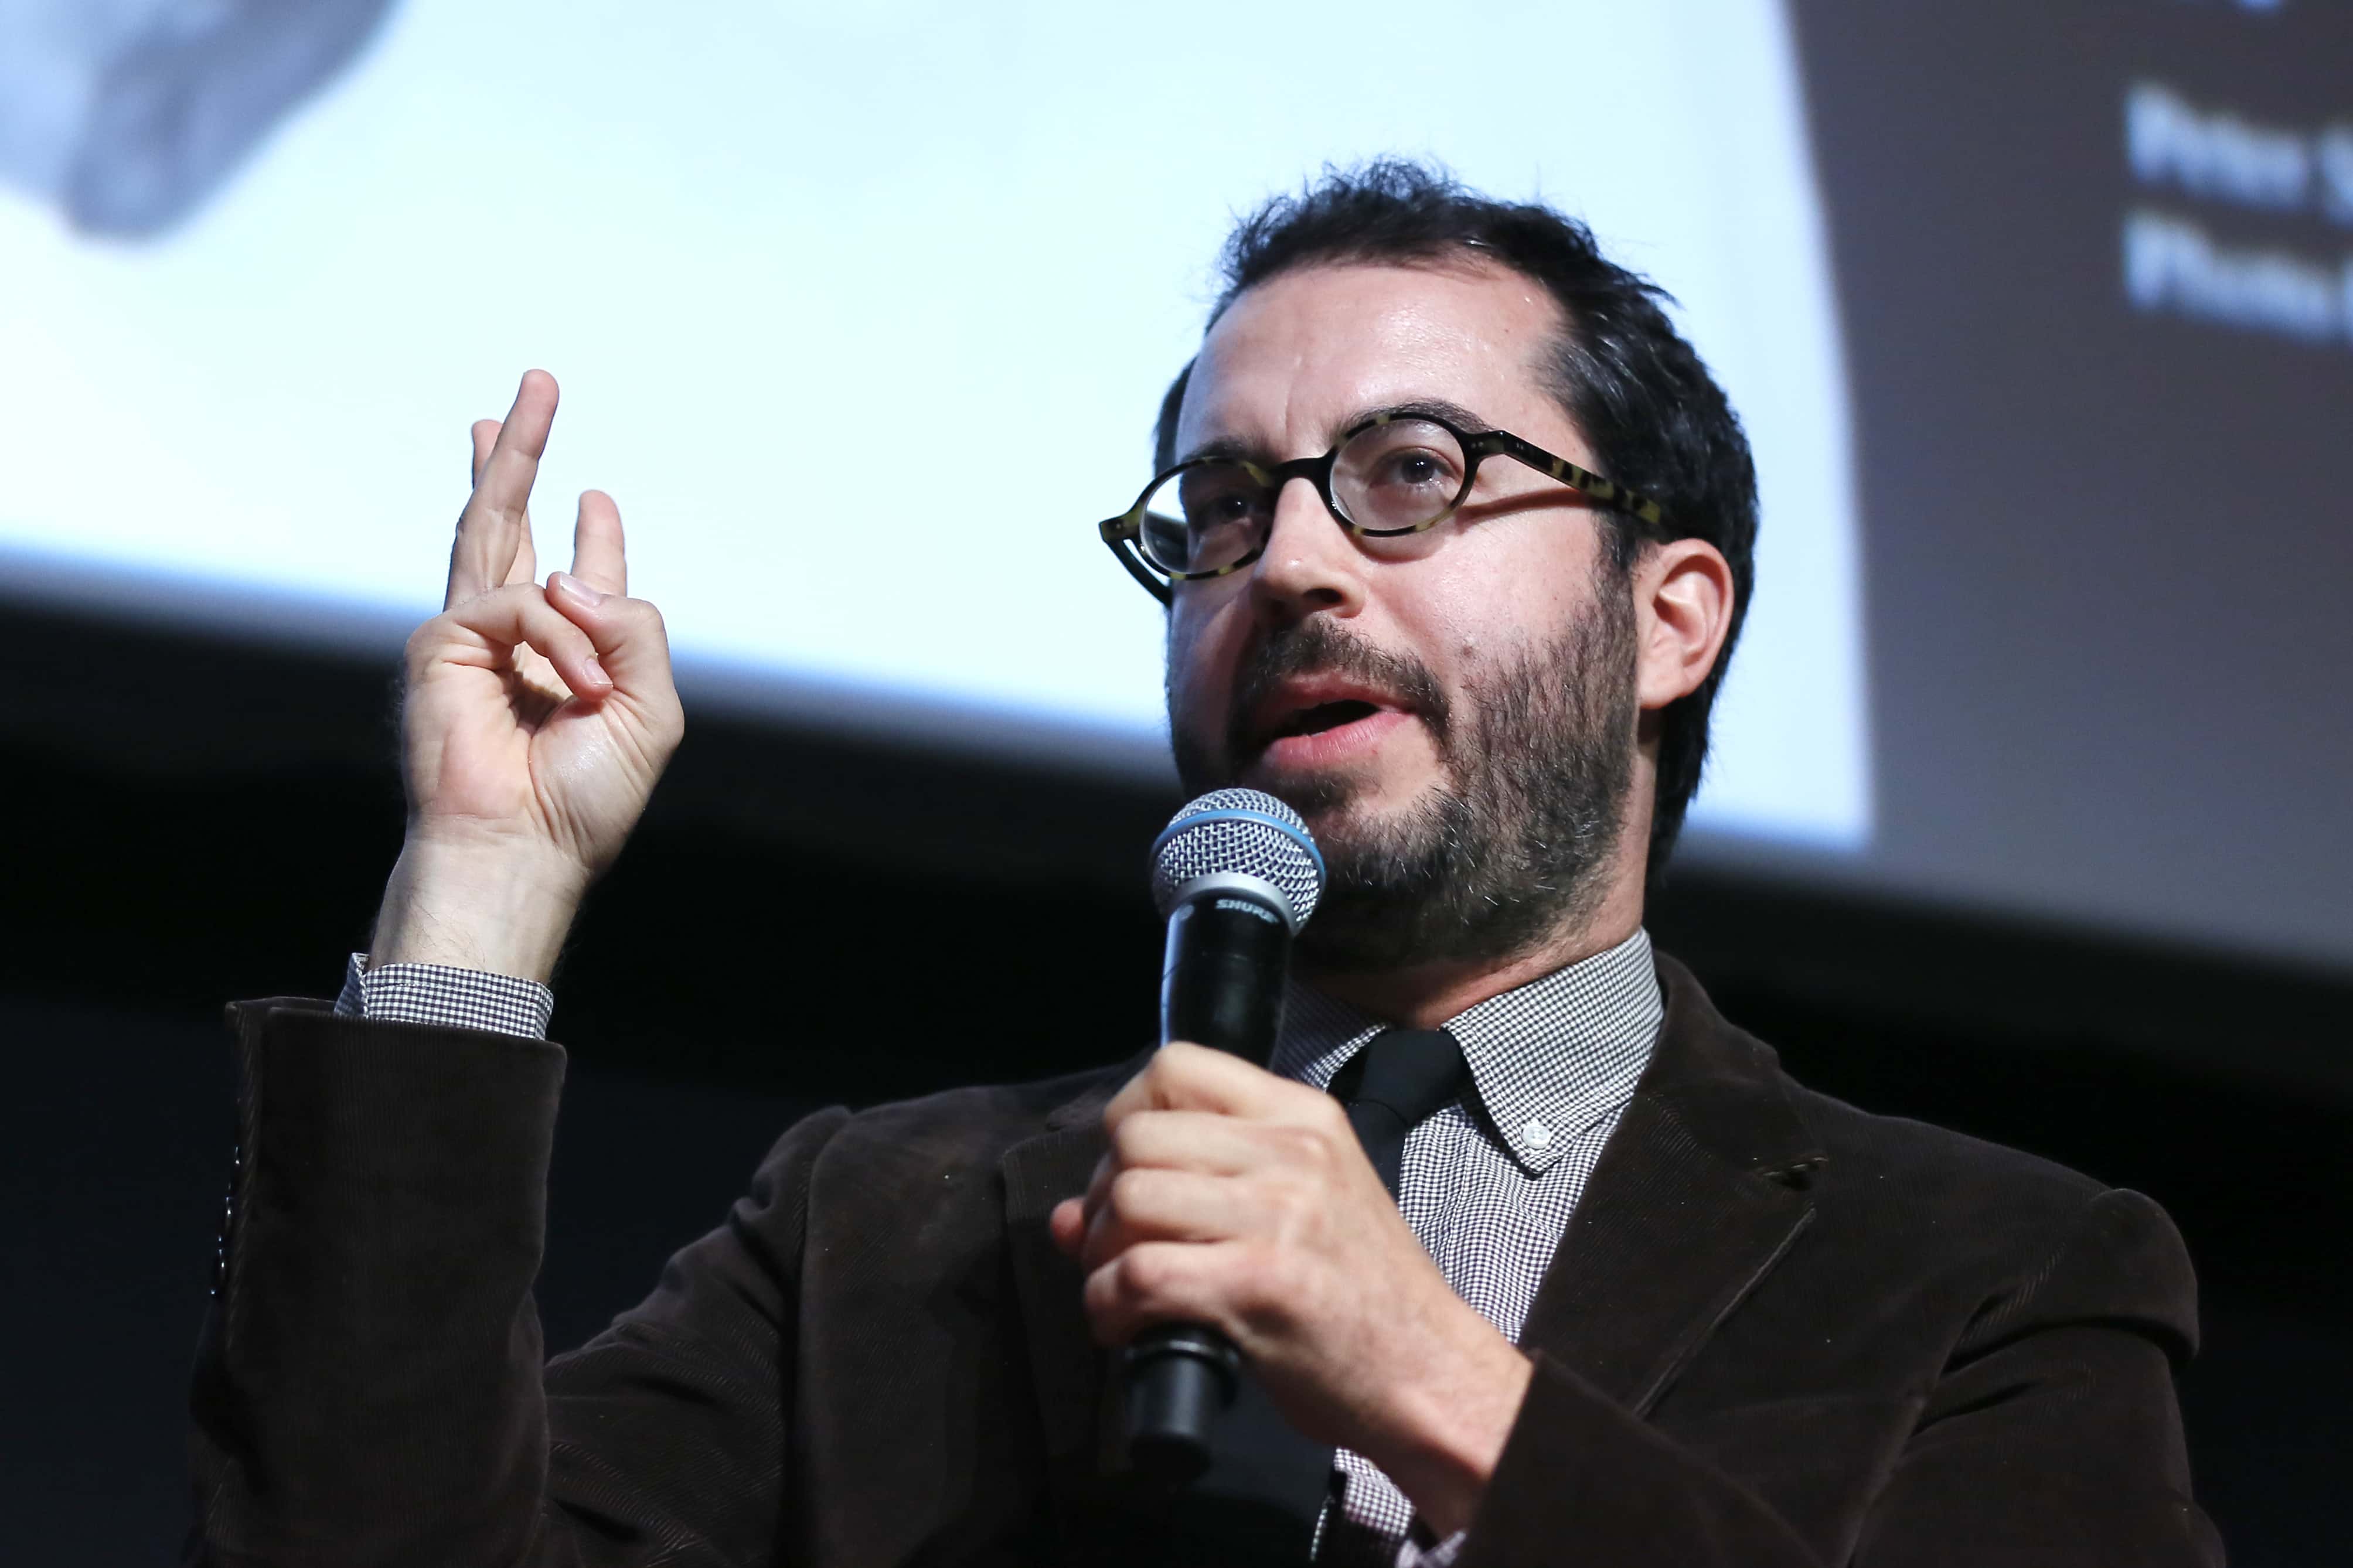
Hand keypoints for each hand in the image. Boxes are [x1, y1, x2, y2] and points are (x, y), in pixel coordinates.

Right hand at [370, 370, 684, 981]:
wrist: (524, 848)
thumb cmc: (586, 797)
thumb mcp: (651, 706)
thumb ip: (634, 627)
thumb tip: (567, 573)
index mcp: (574, 655)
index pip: (580, 580)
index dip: (592, 536)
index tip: (595, 498)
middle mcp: (520, 637)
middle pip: (515, 526)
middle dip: (525, 456)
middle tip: (536, 388)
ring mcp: (475, 637)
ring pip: (490, 525)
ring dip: (510, 458)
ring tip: (526, 397)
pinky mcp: (444, 645)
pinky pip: (518, 606)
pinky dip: (559, 640)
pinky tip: (580, 688)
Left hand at [1049, 1043, 1534, 1535]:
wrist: (1429, 1373)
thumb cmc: (1361, 1295)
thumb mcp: (1297, 1209)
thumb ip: (1191, 1190)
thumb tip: (1071, 1215)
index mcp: (1303, 1117)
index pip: (1177, 1065)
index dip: (1127, 1115)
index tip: (1130, 1170)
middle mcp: (1291, 1153)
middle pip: (1137, 1135)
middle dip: (1104, 1196)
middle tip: (1121, 1245)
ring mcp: (1277, 1216)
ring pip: (1130, 1199)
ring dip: (1102, 1254)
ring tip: (1124, 1288)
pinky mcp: (1259, 1285)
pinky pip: (1138, 1274)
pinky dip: (1107, 1305)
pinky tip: (1126, 1326)